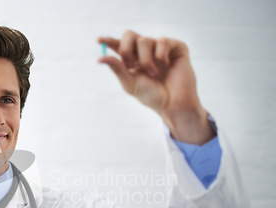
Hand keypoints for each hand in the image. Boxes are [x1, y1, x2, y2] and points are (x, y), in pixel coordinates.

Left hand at [99, 31, 214, 144]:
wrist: (173, 104)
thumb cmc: (152, 96)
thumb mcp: (130, 83)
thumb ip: (117, 69)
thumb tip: (99, 58)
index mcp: (132, 59)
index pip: (118, 45)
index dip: (108, 40)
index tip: (99, 40)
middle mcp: (145, 51)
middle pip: (129, 35)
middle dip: (126, 49)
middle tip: (130, 64)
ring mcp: (160, 48)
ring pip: (144, 40)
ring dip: (146, 60)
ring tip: (153, 74)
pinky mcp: (176, 47)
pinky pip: (163, 41)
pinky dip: (161, 55)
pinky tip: (166, 66)